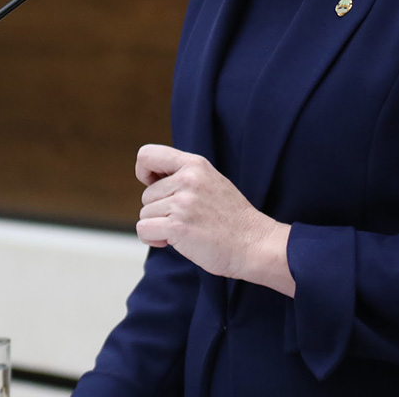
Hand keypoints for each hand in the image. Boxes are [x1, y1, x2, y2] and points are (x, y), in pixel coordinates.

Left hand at [135, 144, 293, 294]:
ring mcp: (183, 203)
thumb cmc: (232, 218)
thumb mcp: (211, 181)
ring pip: (145, 214)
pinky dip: (154, 239)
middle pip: (146, 195)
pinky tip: (174, 241)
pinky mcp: (178, 226)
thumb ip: (184, 175)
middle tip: (186, 219)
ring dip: (159, 226)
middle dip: (159, 210)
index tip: (154, 185)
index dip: (144, 171)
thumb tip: (150, 179)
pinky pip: (144, 230)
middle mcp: (187, 180)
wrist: (255, 244)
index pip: (147, 154)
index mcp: (195, 165)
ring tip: (186, 229)